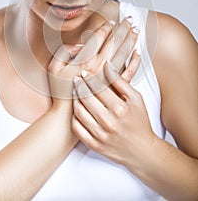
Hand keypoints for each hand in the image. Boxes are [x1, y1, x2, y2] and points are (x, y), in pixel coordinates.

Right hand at [47, 17, 137, 100]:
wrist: (69, 115)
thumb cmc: (60, 91)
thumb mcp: (53, 67)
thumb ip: (64, 51)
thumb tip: (80, 44)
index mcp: (85, 60)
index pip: (99, 39)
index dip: (105, 28)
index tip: (111, 20)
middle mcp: (99, 67)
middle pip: (114, 43)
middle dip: (122, 29)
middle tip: (130, 19)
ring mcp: (108, 77)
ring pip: (123, 54)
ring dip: (130, 40)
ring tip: (136, 30)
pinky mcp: (113, 87)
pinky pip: (128, 72)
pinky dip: (135, 61)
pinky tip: (138, 52)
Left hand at [72, 51, 154, 166]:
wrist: (142, 151)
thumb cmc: (140, 122)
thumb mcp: (136, 98)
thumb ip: (120, 81)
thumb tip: (107, 65)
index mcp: (119, 108)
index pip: (97, 87)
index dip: (88, 78)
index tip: (84, 72)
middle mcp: (108, 122)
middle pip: (85, 98)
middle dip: (79, 85)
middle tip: (76, 79)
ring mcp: (100, 135)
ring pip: (79, 111)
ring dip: (75, 99)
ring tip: (76, 92)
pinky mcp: (94, 145)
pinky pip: (77, 128)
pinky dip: (74, 117)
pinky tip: (77, 109)